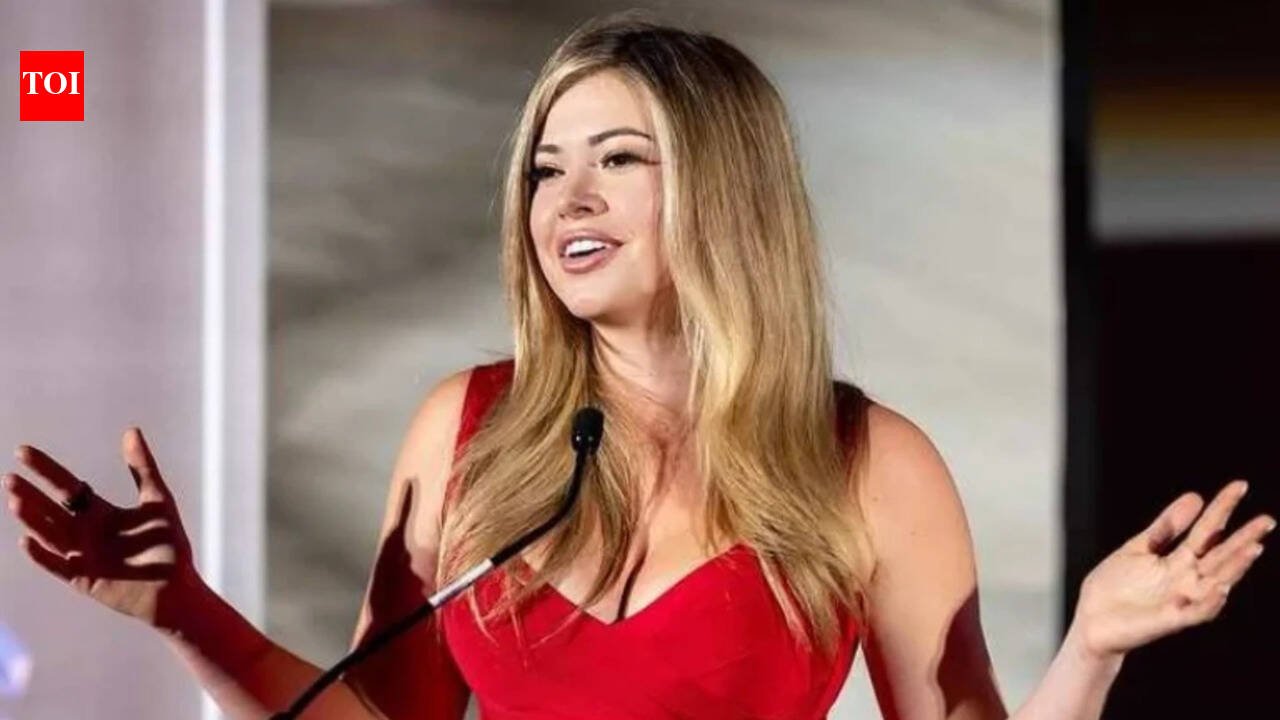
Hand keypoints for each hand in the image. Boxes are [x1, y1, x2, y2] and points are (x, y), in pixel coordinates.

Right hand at [3, 427, 200, 630]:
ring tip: (16, 500)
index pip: (66, 487)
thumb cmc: (169, 546)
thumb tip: (131, 430)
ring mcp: (82, 555)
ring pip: (50, 534)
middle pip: (52, 510)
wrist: (177, 588)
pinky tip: (27, 540)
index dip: (46, 470)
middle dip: (31, 494)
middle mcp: (85, 532)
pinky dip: (42, 555)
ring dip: (33, 520)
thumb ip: (142, 468)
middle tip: (10, 478)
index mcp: (100, 513)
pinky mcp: (83, 579)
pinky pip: (57, 566)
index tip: (22, 452)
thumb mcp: (157, 500)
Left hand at [1072, 479, 1274, 659]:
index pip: (1207, 531)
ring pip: (1217, 582)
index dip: (1223, 509)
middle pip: (1221, 556)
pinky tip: (1220, 587)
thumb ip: (1166, 527)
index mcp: (1179, 561)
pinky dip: (1210, 601)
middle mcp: (1187, 579)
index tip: (1239, 486)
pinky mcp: (1170, 619)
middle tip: (1267, 520)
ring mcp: (1182, 600)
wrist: (1091, 620)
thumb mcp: (1139, 548)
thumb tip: (1195, 496)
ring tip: (1253, 548)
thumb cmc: (1114, 587)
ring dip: (1235, 567)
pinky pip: (1196, 612)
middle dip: (1244, 539)